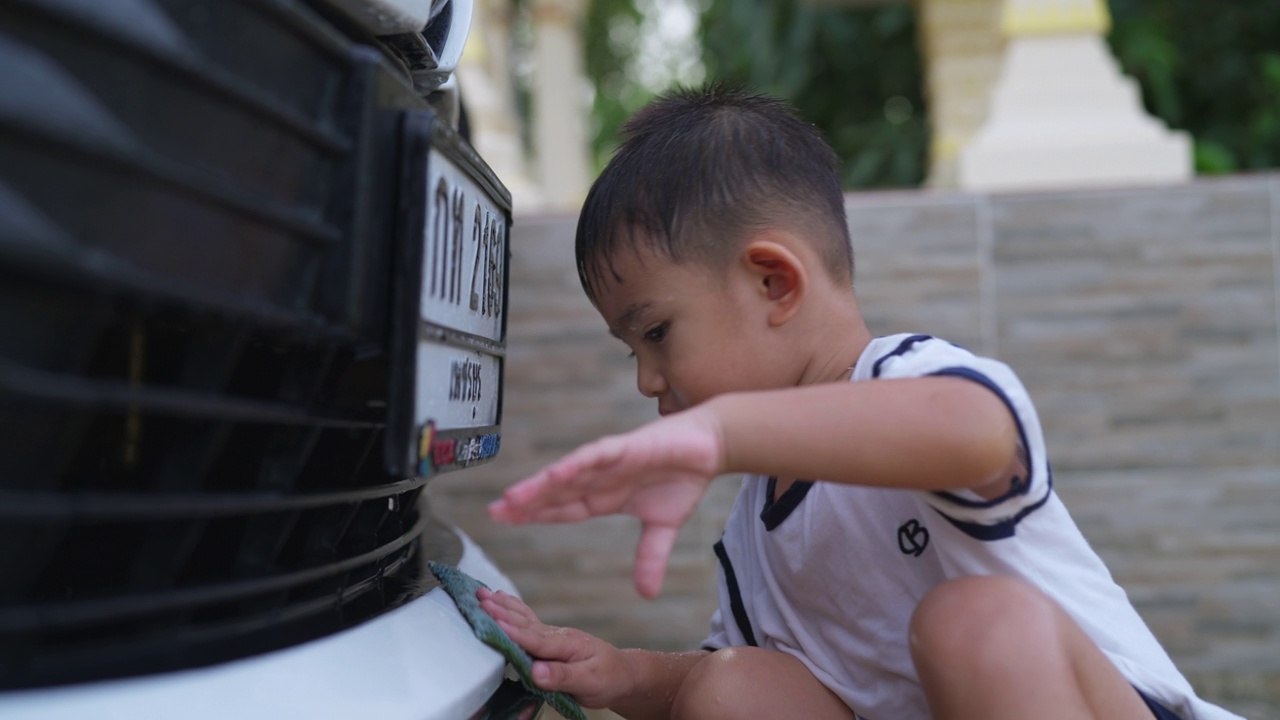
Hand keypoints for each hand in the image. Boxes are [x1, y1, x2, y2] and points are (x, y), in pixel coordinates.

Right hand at [478, 587, 632, 708]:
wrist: (622, 674)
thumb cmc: (608, 678)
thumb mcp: (589, 681)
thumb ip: (562, 676)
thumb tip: (536, 672)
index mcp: (564, 645)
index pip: (534, 639)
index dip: (512, 630)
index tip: (491, 620)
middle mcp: (556, 636)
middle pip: (523, 622)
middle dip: (499, 611)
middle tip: (478, 598)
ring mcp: (552, 636)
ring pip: (523, 618)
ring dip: (502, 606)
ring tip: (482, 592)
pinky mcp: (549, 640)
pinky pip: (527, 622)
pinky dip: (512, 610)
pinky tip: (503, 600)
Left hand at [487, 407, 724, 597]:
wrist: (710, 448)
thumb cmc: (682, 479)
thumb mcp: (663, 528)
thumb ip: (650, 557)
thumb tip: (647, 595)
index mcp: (604, 497)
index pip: (562, 509)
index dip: (534, 515)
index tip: (505, 522)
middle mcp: (599, 479)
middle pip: (555, 493)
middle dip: (526, 503)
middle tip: (494, 513)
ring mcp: (609, 462)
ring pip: (568, 475)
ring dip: (541, 486)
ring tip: (513, 499)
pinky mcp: (625, 447)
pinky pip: (595, 456)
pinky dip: (576, 465)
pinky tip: (555, 473)